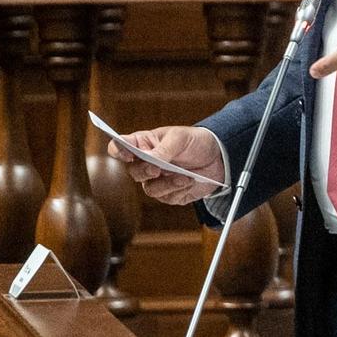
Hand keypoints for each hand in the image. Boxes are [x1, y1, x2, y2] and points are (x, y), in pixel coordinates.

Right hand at [109, 125, 226, 205]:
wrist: (218, 157)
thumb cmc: (195, 142)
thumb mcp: (180, 137)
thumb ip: (164, 148)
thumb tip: (150, 160)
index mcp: (143, 145)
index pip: (119, 148)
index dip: (118, 151)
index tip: (127, 154)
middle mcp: (146, 164)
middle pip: (133, 173)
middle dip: (145, 171)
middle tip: (157, 168)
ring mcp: (157, 181)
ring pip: (150, 189)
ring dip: (168, 184)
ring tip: (184, 176)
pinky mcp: (170, 194)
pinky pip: (168, 198)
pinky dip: (180, 190)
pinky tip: (191, 181)